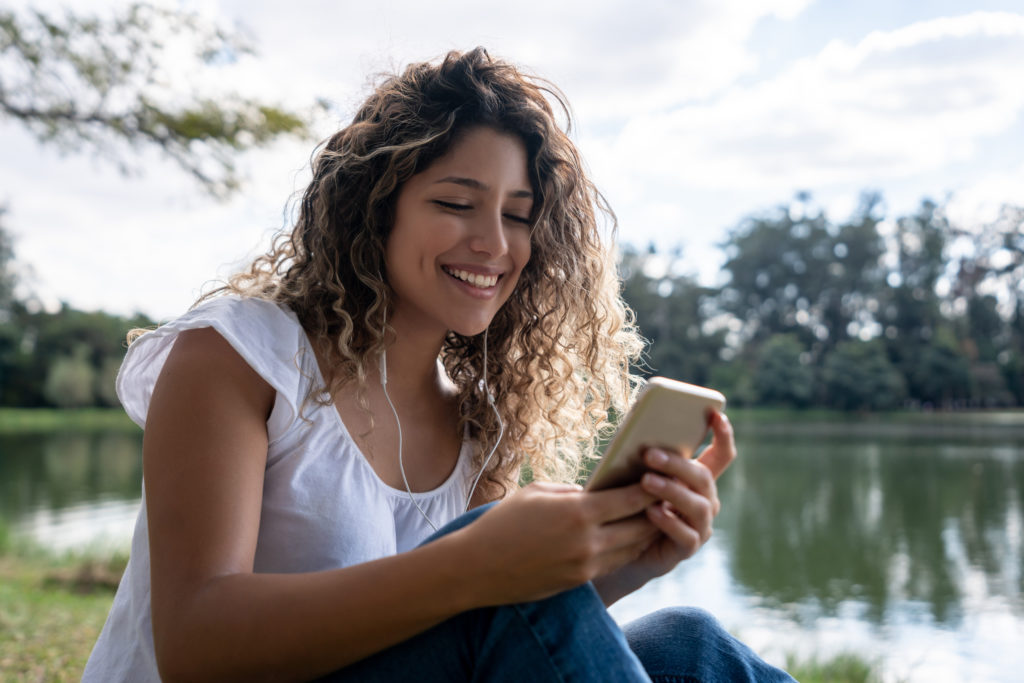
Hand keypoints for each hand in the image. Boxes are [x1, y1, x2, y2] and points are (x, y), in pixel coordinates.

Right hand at [451, 480, 658, 605]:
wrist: (477, 567)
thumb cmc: (503, 522)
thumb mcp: (537, 493)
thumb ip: (573, 492)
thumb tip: (598, 491)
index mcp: (578, 512)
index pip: (631, 499)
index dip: (651, 489)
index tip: (663, 478)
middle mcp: (588, 541)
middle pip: (640, 526)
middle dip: (656, 512)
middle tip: (668, 497)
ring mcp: (586, 565)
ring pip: (632, 548)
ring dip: (645, 533)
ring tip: (655, 516)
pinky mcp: (580, 581)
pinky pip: (615, 563)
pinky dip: (627, 549)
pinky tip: (630, 538)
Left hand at [592, 411, 735, 603]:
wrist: (619, 548)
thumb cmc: (630, 504)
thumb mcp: (637, 478)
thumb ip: (647, 462)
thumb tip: (638, 438)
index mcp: (696, 479)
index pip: (721, 455)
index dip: (724, 435)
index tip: (717, 414)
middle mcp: (705, 500)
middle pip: (703, 477)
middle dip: (677, 464)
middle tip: (649, 454)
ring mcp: (700, 525)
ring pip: (698, 505)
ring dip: (672, 490)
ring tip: (646, 481)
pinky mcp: (687, 548)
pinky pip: (686, 535)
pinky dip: (668, 522)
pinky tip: (651, 512)